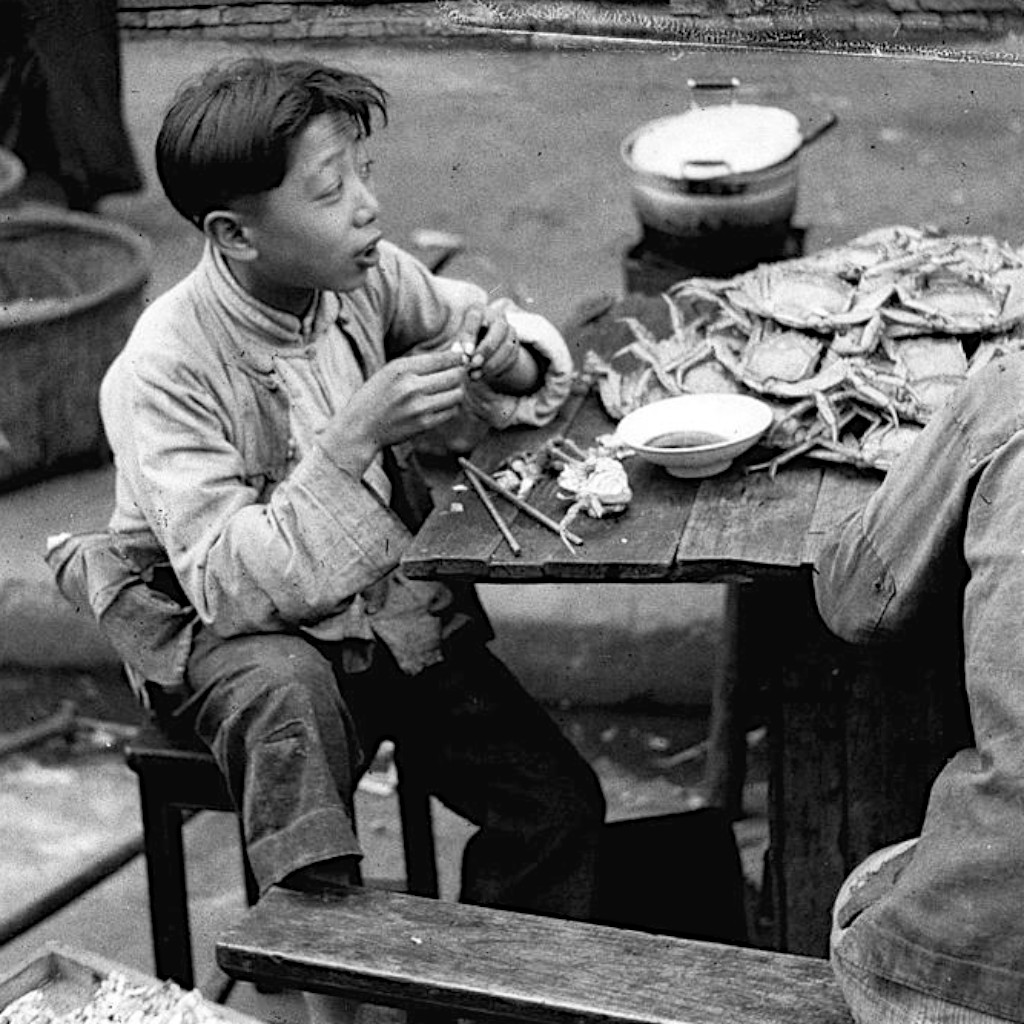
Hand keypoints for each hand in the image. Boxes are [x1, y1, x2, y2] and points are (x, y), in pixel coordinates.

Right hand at [320, 349, 465, 474]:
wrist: (360, 427)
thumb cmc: (375, 396)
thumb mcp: (390, 371)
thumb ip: (418, 364)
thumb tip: (453, 356)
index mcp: (402, 368)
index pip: (443, 358)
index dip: (457, 357)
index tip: (460, 358)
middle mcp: (412, 386)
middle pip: (455, 375)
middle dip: (460, 373)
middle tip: (458, 374)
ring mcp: (419, 407)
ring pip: (457, 394)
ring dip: (458, 390)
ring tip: (450, 389)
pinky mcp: (424, 424)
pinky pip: (451, 411)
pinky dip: (452, 406)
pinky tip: (443, 403)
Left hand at [455, 306, 537, 392]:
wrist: (482, 345)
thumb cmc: (466, 341)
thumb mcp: (460, 341)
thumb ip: (459, 346)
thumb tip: (459, 354)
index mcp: (479, 310)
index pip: (475, 318)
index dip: (470, 335)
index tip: (467, 353)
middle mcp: (497, 316)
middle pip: (498, 330)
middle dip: (486, 349)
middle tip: (474, 364)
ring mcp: (509, 330)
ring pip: (507, 345)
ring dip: (491, 362)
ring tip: (475, 374)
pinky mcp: (515, 343)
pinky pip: (511, 356)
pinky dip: (497, 367)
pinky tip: (485, 374)